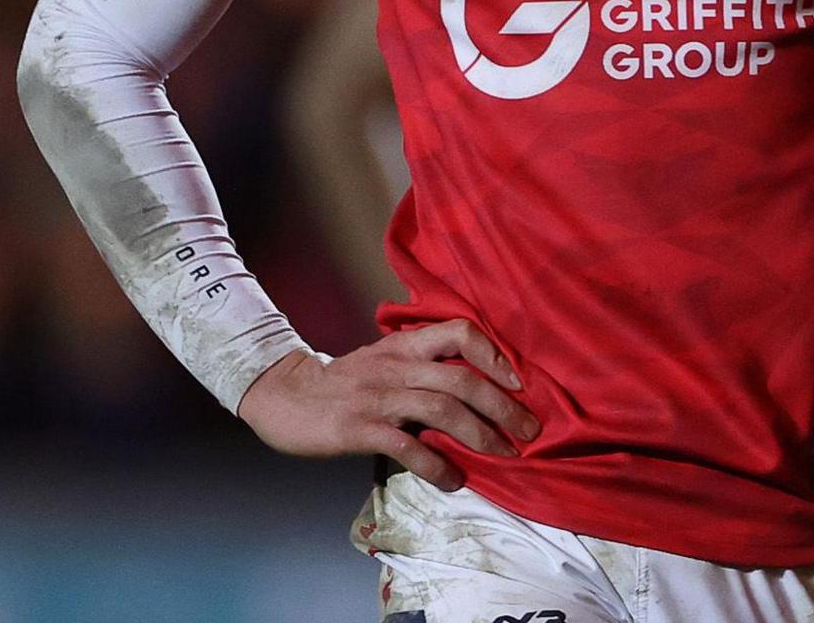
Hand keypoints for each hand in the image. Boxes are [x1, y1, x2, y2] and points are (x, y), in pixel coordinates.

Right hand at [235, 320, 537, 489]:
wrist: (284, 395)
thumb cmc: (344, 382)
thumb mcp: (385, 360)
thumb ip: (423, 367)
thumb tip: (475, 388)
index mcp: (405, 346)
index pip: (459, 333)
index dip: (494, 354)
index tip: (519, 381)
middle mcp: (397, 366)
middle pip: (462, 380)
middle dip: (503, 406)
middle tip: (529, 431)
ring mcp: (378, 397)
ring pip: (442, 410)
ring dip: (480, 435)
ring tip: (504, 455)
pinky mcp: (360, 428)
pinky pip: (406, 446)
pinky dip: (435, 465)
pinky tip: (453, 480)